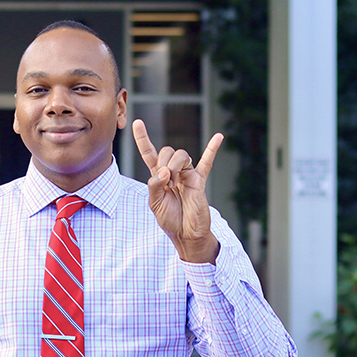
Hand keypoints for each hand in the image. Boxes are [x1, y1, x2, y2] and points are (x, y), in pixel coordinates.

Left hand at [132, 119, 223, 263]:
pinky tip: (218, 137)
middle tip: (165, 182)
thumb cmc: (170, 220)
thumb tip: (164, 170)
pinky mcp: (199, 180)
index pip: (149, 153)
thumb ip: (154, 185)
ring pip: (181, 154)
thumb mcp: (154, 204)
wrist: (186, 234)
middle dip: (163, 163)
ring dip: (175, 165)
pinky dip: (212, 149)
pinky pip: (207, 161)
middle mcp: (172, 172)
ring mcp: (186, 175)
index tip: (137, 123)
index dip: (143, 139)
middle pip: (166, 151)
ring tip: (174, 183)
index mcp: (158, 177)